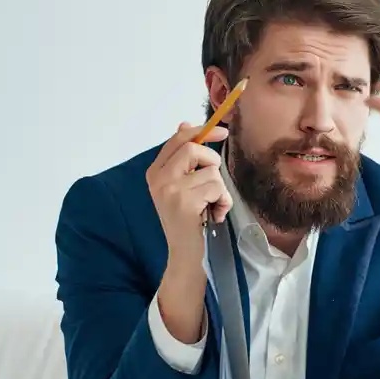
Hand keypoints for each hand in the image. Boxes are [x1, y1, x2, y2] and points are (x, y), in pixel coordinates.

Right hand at [146, 121, 232, 268]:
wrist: (184, 254)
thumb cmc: (187, 220)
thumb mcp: (181, 186)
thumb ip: (183, 158)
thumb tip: (185, 124)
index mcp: (155, 172)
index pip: (178, 139)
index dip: (202, 132)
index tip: (221, 132)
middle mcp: (159, 179)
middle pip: (194, 148)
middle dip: (212, 163)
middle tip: (212, 185)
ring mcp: (170, 190)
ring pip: (211, 171)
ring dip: (220, 190)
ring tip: (211, 206)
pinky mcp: (185, 202)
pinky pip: (217, 188)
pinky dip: (223, 202)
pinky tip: (213, 215)